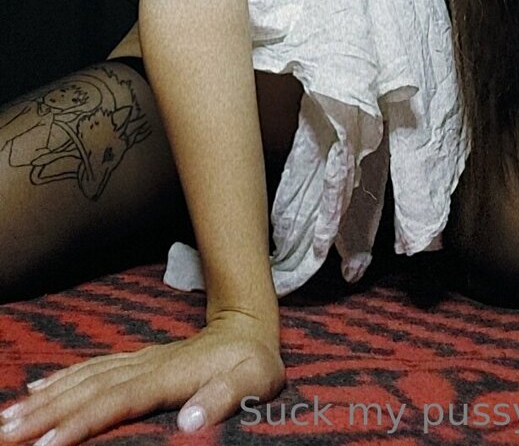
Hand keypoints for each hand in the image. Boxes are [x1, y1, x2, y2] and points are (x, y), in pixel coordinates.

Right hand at [0, 311, 284, 443]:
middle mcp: (144, 366)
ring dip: (44, 398)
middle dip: (45, 413)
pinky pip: (90, 369)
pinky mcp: (135, 361)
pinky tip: (37, 386)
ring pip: (82, 379)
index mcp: (167, 376)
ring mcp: (136, 361)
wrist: (249, 325)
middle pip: (86, 390)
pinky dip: (60, 379)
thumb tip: (189, 423)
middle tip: (6, 433)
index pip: (116, 402)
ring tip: (8, 417)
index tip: (48, 443)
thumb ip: (223, 399)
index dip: (82, 422)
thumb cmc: (253, 363)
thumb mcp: (253, 381)